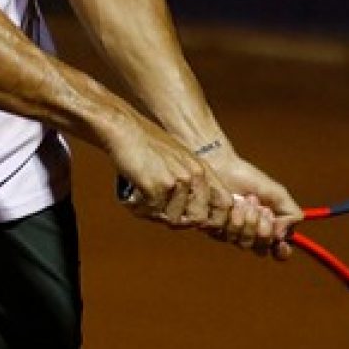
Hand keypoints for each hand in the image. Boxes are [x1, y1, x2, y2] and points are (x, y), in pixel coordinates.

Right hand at [108, 114, 234, 231]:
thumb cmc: (144, 142)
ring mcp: (177, 181)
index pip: (225, 204)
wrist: (123, 128)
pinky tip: (135, 197)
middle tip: (160, 210)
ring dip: (156, 214)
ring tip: (144, 200)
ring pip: (173, 219)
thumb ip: (188, 180)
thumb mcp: (177, 157)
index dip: (214, 217)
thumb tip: (192, 212)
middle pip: (198, 218)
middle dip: (179, 220)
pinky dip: (142, 209)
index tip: (193, 217)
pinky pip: (153, 212)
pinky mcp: (157, 187)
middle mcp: (194, 176)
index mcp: (201, 169)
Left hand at [203, 149, 302, 259]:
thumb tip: (282, 236)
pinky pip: (227, 235)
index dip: (281, 252)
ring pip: (244, 243)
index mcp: (269, 229)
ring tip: (247, 200)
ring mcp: (232, 233)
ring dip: (249, 220)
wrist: (223, 167)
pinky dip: (234, 217)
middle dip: (264, 227)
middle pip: (261, 248)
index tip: (281, 243)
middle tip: (263, 208)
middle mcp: (251, 235)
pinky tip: (234, 203)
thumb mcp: (278, 194)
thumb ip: (291, 214)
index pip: (278, 253)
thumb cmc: (250, 179)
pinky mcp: (216, 228)